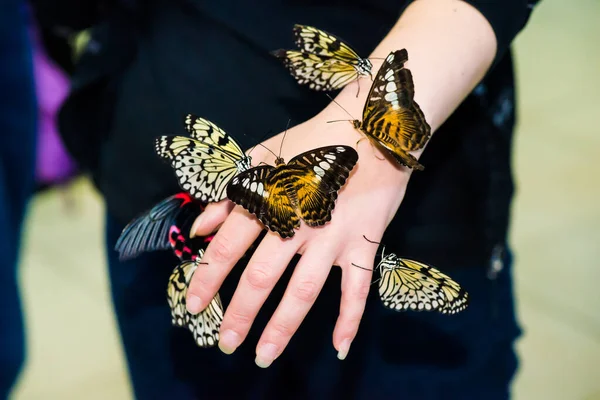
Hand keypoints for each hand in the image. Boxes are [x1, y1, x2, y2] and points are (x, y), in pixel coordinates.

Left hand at [185, 96, 411, 366]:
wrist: (372, 129)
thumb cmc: (313, 143)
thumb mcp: (263, 157)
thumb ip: (229, 193)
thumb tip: (198, 227)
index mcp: (268, 200)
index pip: (229, 246)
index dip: (208, 277)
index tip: (194, 305)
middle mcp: (296, 223)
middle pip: (261, 276)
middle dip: (239, 312)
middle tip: (225, 342)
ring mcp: (332, 237)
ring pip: (303, 290)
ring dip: (281, 326)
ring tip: (263, 355)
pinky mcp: (363, 243)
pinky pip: (357, 287)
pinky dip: (350, 318)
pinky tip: (339, 346)